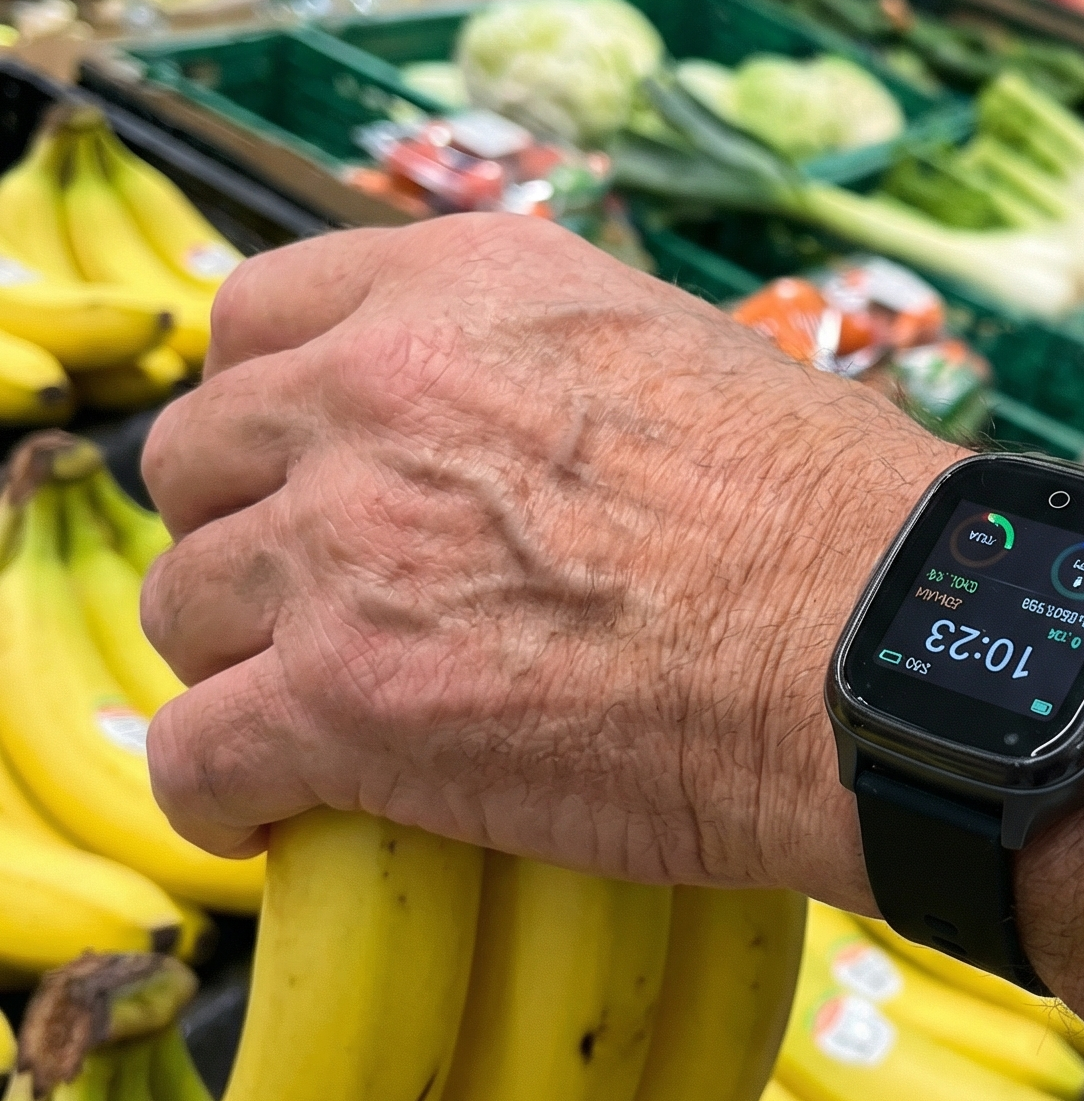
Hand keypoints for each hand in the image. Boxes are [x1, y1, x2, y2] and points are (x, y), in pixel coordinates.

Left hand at [138, 217, 945, 892]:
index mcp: (461, 287)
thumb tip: (514, 447)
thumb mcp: (682, 358)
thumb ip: (544, 376)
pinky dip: (225, 794)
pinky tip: (283, 813)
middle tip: (315, 611)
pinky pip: (195, 754)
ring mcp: (344, 540)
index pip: (255, 319)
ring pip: (183, 610)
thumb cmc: (838, 527)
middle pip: (197, 464)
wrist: (883, 654)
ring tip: (319, 723)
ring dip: (240, 669)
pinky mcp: (342, 696)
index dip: (265, 416)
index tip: (298, 479)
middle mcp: (375, 388)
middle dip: (242, 541)